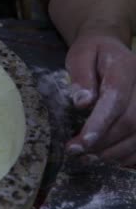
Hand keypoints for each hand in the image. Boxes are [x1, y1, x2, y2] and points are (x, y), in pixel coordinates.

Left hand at [65, 33, 135, 164]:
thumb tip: (82, 102)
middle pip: (131, 121)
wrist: (112, 49)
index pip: (116, 100)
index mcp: (126, 68)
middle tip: (77, 153)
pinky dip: (129, 155)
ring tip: (89, 158)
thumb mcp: (80, 55)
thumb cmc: (92, 53)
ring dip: (114, 152)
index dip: (99, 124)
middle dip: (103, 142)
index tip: (81, 142)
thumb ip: (81, 75)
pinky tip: (110, 159)